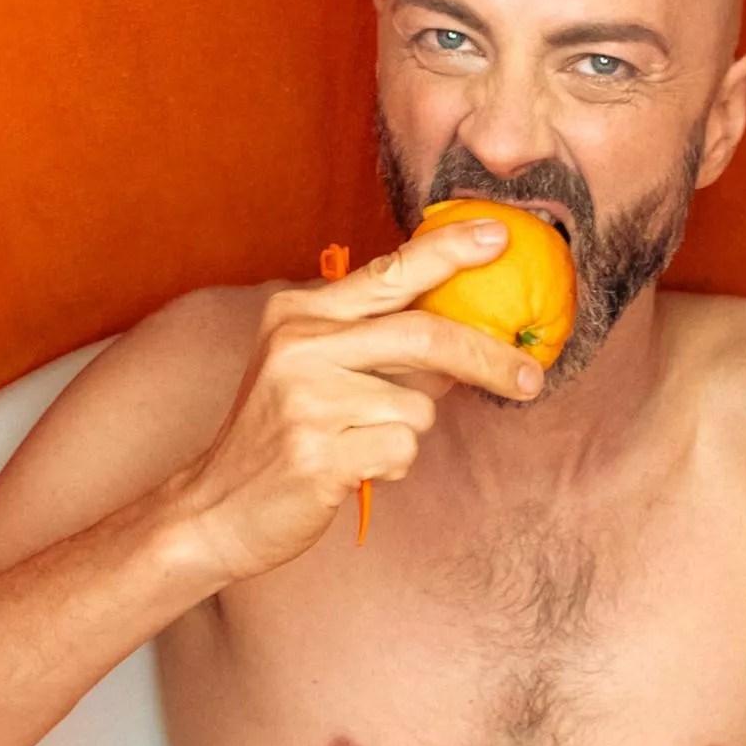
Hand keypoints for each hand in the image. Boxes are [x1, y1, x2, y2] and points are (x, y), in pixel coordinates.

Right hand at [172, 218, 543, 579]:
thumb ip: (377, 344)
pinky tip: (351, 469)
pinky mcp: (319, 453)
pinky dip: (390, 466)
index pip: (389, 272)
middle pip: (424, 336)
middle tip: (530, 376)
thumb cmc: (281, 435)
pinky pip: (402, 451)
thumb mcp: (312, 370)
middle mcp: (300, 346)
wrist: (216, 508)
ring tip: (358, 443)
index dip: (448, 251)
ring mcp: (307, 400)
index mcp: (300, 313)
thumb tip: (468, 334)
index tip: (499, 236)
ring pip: (419, 408)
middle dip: (487, 357)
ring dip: (407, 433)